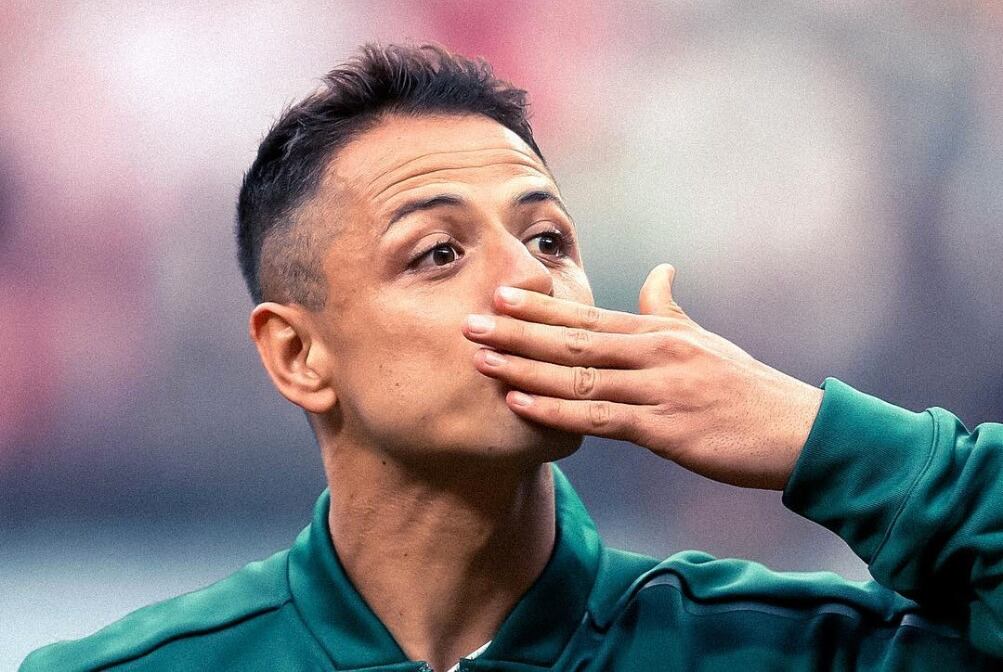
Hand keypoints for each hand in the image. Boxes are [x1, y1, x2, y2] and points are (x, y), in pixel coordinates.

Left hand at [462, 264, 823, 489]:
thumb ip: (668, 308)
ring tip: (482, 359)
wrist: (794, 432)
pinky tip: (521, 404)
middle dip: (518, 330)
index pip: (588, 315)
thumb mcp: (704, 341)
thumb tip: (658, 269)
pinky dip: (555, 411)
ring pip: (578, 376)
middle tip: (469, 321)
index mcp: (658, 332)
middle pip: (573, 338)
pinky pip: (598, 419)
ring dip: (525, 367)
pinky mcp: (665, 429)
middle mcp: (653, 353)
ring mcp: (658, 389)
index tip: (500, 296)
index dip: (541, 306)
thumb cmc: (745, 387)